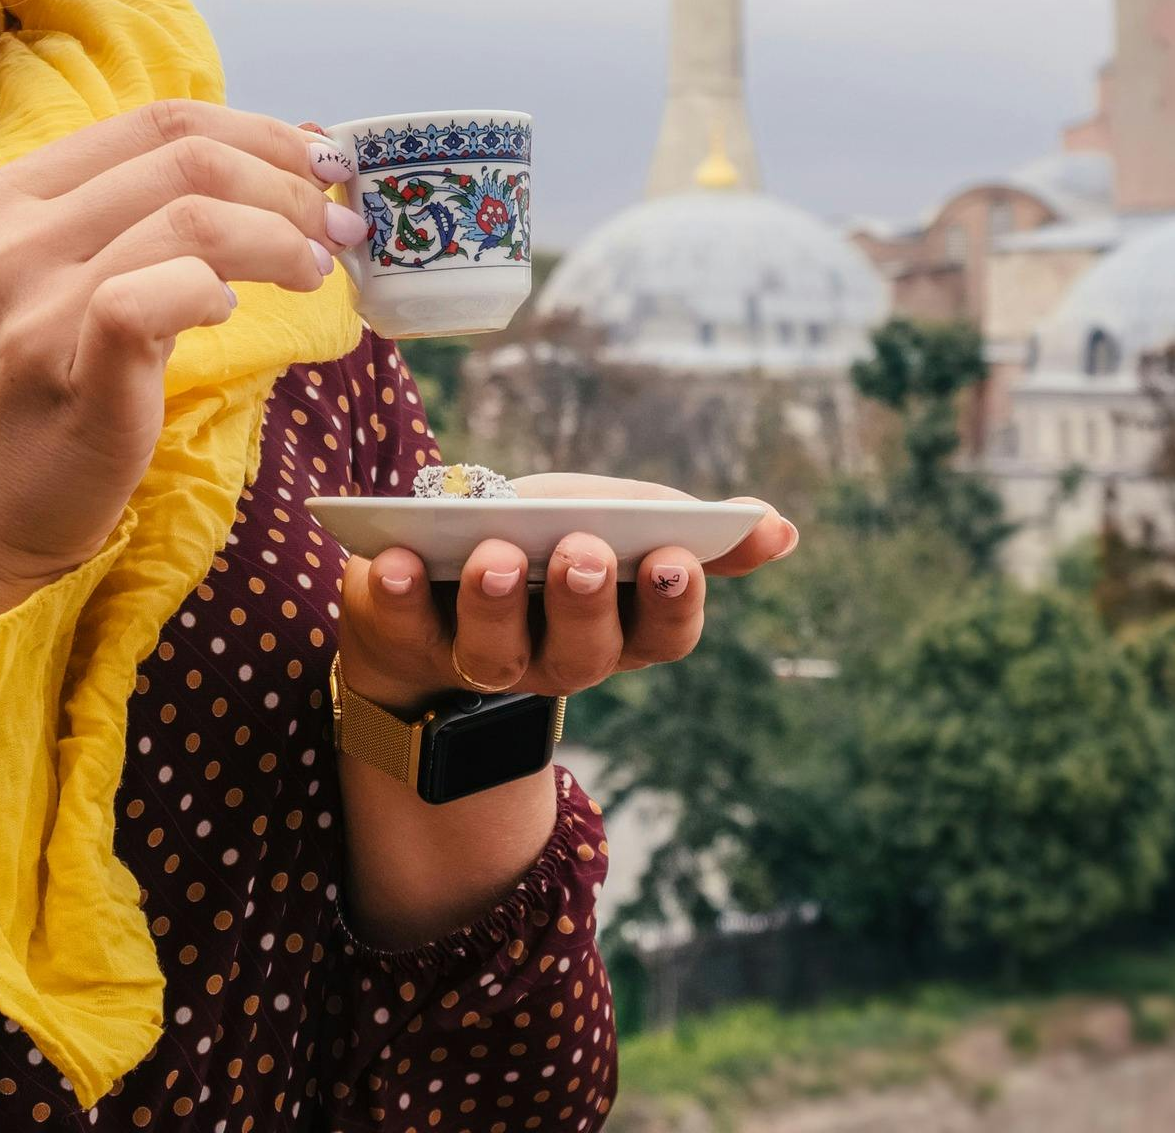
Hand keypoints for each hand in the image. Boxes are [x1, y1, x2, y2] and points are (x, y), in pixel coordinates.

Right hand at [0, 99, 363, 602]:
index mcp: (15, 194)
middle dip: (290, 183)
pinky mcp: (66, 366)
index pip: (162, 118)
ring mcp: (35, 299)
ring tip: (315, 273)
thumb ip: (146, 224)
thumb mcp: (64, 287)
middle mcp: (16, 232)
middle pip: (189, 156)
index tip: (325, 166)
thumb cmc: (28, 408)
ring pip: (193, 215)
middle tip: (339, 229)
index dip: (263, 132)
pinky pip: (164, 292)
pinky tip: (233, 316)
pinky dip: (218, 291)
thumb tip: (284, 162)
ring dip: (281, 237)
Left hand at [333, 472, 799, 711]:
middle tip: (585, 551)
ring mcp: (481, 660)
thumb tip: (781, 530)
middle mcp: (558, 658)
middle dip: (586, 602)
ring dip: (497, 604)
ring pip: (497, 657)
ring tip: (493, 554)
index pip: (665, 634)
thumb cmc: (539, 534)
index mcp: (620, 626)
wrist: (427, 568)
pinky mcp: (403, 642)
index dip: (673, 602)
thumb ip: (689, 525)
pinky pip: (401, 630)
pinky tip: (392, 561)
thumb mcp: (613, 514)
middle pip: (585, 654)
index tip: (673, 555)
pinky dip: (396, 596)